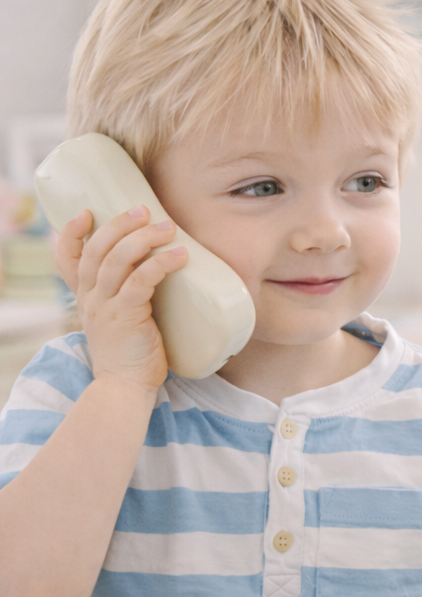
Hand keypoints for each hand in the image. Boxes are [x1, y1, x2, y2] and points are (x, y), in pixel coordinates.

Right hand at [56, 205, 187, 393]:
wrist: (126, 386)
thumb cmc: (131, 351)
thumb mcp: (118, 318)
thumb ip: (126, 294)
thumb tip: (156, 267)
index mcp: (85, 297)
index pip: (66, 258)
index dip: (72, 233)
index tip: (86, 213)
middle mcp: (90, 298)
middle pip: (97, 249)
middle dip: (120, 224)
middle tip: (144, 210)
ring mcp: (106, 307)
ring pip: (117, 260)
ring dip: (143, 238)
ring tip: (168, 228)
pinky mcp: (126, 316)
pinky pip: (141, 281)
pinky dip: (160, 264)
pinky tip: (180, 256)